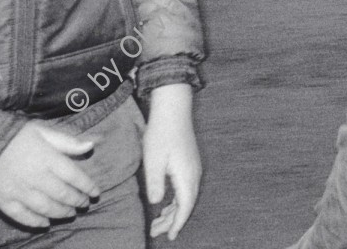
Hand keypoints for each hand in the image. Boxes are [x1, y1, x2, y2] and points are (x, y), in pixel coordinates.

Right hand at [0, 121, 98, 229]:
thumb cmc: (13, 133)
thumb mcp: (43, 131)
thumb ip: (67, 141)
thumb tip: (91, 145)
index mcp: (48, 159)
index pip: (74, 176)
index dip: (88, 186)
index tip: (96, 192)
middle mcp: (36, 177)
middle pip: (62, 195)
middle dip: (77, 201)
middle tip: (85, 204)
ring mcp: (19, 191)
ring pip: (46, 208)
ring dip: (61, 212)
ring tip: (71, 213)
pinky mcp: (3, 201)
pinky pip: (22, 216)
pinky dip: (36, 222)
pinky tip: (46, 223)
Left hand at [143, 84, 200, 240]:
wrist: (174, 110)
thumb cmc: (162, 134)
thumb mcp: (153, 160)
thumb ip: (155, 184)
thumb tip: (157, 203)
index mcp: (186, 176)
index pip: (184, 207)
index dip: (177, 223)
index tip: (170, 236)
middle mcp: (194, 174)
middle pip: (186, 205)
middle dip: (172, 221)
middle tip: (156, 231)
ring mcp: (193, 168)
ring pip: (186, 197)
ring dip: (173, 211)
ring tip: (158, 221)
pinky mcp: (189, 163)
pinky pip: (186, 189)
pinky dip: (176, 200)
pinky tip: (166, 203)